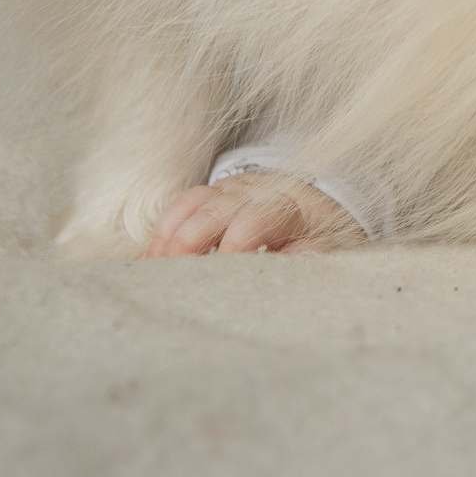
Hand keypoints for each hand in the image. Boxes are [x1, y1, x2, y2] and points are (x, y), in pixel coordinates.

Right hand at [140, 169, 364, 257]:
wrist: (319, 205)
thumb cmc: (319, 237)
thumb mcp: (326, 252)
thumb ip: (302, 264)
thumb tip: (277, 286)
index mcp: (287, 205)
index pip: (256, 218)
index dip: (236, 244)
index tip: (221, 274)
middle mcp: (255, 191)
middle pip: (216, 208)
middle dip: (191, 239)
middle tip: (174, 274)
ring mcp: (229, 190)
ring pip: (193, 203)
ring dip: (170, 235)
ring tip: (155, 269)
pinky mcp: (211, 196)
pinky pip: (180, 207)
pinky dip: (162, 233)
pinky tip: (149, 261)